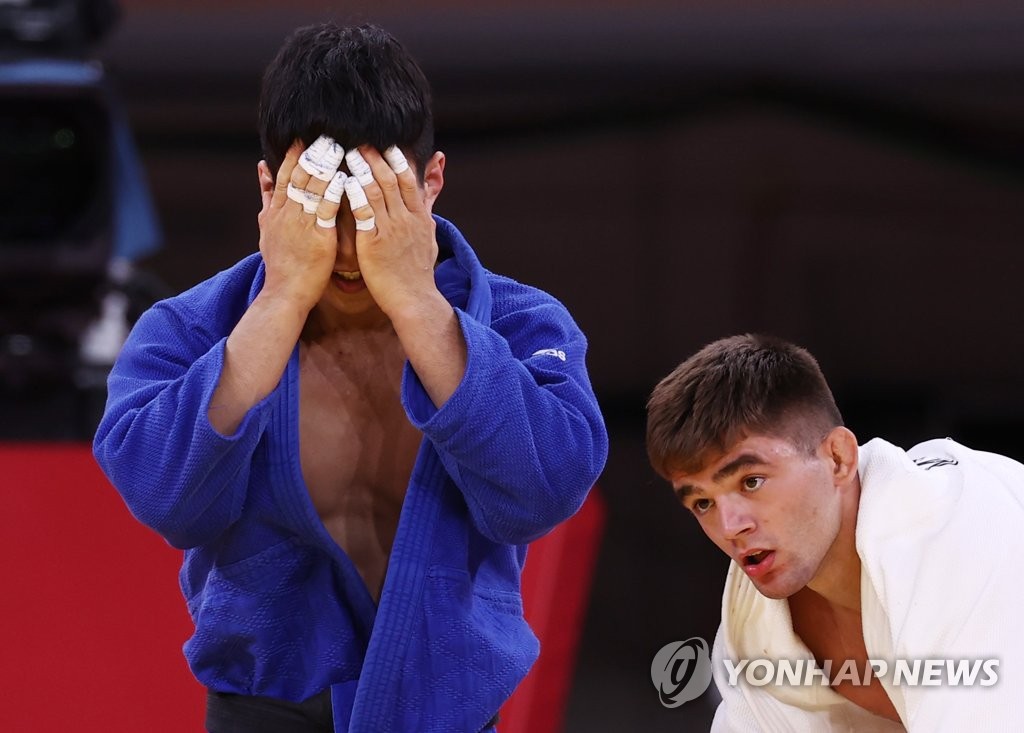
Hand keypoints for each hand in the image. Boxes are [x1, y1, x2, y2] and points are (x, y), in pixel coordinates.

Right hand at [257, 140, 344, 311]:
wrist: (285, 293)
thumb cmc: (281, 262)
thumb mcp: (267, 225)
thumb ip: (267, 196)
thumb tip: (261, 168)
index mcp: (277, 210)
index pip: (285, 174)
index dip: (295, 154)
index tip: (305, 136)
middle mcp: (287, 213)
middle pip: (299, 176)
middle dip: (312, 154)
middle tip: (326, 134)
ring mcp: (301, 224)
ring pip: (312, 189)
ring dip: (325, 166)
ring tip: (336, 147)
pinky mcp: (317, 237)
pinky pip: (325, 210)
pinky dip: (332, 193)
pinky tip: (343, 178)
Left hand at [343, 146, 439, 317]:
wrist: (414, 300)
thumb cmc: (417, 274)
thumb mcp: (429, 240)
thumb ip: (427, 216)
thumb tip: (427, 202)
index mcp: (419, 218)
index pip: (409, 181)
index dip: (398, 161)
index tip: (387, 144)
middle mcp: (407, 219)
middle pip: (392, 180)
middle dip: (377, 158)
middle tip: (362, 140)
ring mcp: (391, 230)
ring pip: (377, 191)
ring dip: (363, 169)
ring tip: (350, 152)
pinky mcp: (374, 243)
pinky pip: (364, 213)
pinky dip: (355, 195)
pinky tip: (345, 181)